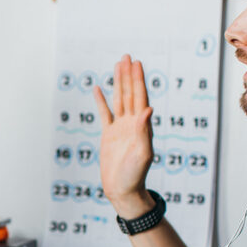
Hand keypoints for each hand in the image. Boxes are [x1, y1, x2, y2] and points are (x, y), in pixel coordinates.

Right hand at [95, 55, 154, 216]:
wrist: (123, 189)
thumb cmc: (135, 175)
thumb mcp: (143, 153)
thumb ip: (144, 131)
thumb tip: (148, 108)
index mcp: (141, 126)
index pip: (140, 97)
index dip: (138, 80)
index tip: (136, 64)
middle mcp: (132, 123)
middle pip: (130, 93)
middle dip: (129, 75)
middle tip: (127, 57)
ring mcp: (120, 128)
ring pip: (119, 99)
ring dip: (119, 82)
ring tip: (117, 65)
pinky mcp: (109, 135)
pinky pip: (104, 114)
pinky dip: (101, 101)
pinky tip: (98, 89)